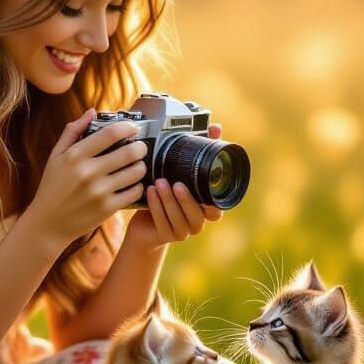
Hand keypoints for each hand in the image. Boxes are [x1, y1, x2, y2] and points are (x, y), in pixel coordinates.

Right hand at [27, 109, 148, 246]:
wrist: (47, 223)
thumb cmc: (52, 187)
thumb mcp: (56, 156)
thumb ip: (72, 131)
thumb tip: (92, 112)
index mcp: (75, 156)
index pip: (110, 133)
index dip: (128, 127)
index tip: (134, 128)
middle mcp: (88, 172)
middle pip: (129, 152)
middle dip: (140, 147)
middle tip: (140, 148)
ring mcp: (99, 192)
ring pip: (136, 172)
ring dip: (141, 166)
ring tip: (137, 166)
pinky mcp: (107, 209)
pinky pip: (134, 192)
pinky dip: (138, 186)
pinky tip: (132, 184)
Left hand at [125, 122, 224, 250]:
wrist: (145, 224)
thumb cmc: (168, 194)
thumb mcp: (182, 173)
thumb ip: (200, 153)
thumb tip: (216, 127)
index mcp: (207, 208)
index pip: (218, 205)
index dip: (214, 194)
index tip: (205, 179)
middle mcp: (198, 222)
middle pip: (199, 214)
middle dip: (187, 199)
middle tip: (175, 183)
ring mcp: (183, 232)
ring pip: (180, 219)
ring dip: (169, 201)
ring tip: (158, 184)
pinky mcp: (166, 236)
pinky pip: (163, 224)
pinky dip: (156, 208)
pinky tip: (148, 194)